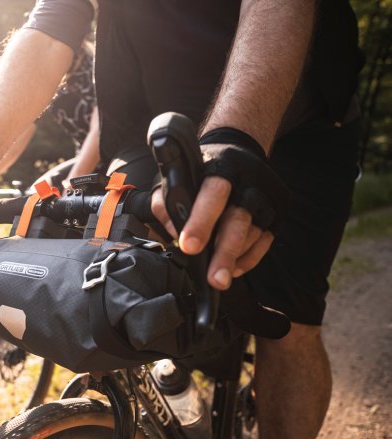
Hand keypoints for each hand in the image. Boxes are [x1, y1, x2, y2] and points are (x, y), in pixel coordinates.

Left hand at [151, 131, 288, 290]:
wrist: (239, 152)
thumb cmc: (203, 171)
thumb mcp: (178, 176)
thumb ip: (166, 202)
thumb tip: (172, 232)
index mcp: (220, 167)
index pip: (212, 194)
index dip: (201, 221)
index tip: (189, 246)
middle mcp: (248, 181)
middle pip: (238, 219)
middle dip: (225, 252)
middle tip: (215, 280)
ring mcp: (266, 196)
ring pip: (253, 234)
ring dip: (234, 258)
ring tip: (218, 276)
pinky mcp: (278, 211)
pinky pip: (265, 242)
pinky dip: (248, 259)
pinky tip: (233, 268)